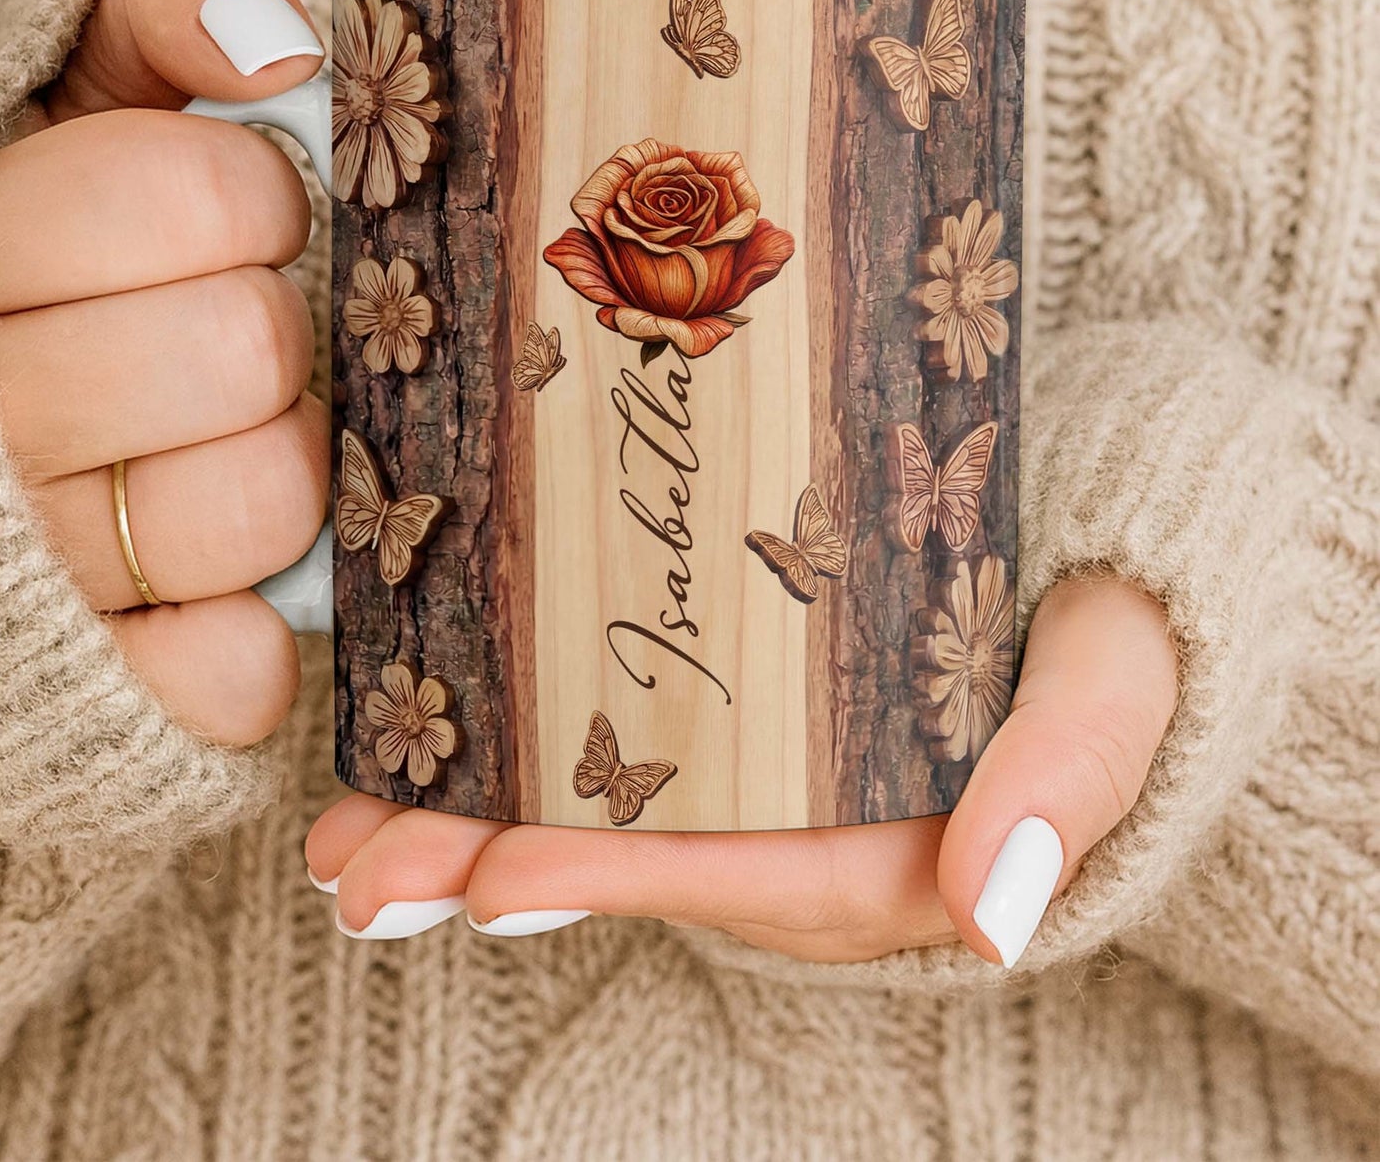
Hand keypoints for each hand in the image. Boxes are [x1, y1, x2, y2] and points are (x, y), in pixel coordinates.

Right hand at [0, 0, 326, 746]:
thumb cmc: (40, 243)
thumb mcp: (75, 90)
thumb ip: (151, 14)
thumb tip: (272, 32)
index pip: (197, 197)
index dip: (252, 197)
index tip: (237, 211)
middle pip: (242, 353)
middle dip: (272, 330)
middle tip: (240, 334)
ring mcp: (22, 561)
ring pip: (255, 507)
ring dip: (279, 468)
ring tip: (226, 442)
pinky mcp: (89, 684)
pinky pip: (220, 677)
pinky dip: (243, 644)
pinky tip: (224, 598)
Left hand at [307, 574, 1177, 965]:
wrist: (1107, 555)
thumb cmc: (1119, 617)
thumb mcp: (1113, 687)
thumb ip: (1066, 781)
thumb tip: (996, 911)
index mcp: (894, 846)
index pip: (738, 873)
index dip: (613, 878)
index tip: (495, 880)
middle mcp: (810, 823)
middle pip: (639, 857)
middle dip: (493, 864)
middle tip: (360, 871)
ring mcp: (765, 766)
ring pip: (607, 805)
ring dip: (472, 816)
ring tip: (347, 824)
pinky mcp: (739, 702)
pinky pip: (621, 739)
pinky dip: (519, 740)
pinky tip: (429, 726)